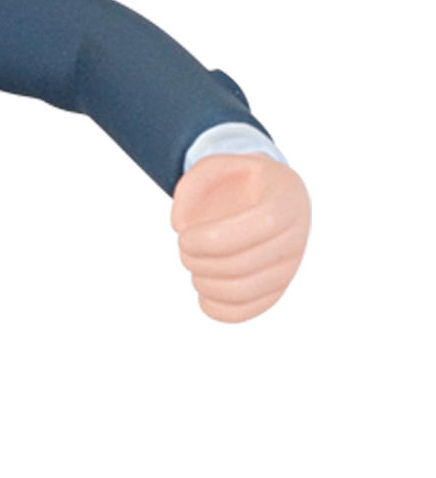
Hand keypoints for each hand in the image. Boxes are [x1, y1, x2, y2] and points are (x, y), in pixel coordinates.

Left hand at [171, 154, 309, 322]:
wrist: (261, 197)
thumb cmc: (235, 181)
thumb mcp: (213, 165)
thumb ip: (190, 185)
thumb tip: (181, 225)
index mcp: (286, 200)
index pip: (262, 225)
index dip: (214, 238)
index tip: (184, 237)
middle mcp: (295, 237)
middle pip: (245, 263)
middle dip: (198, 260)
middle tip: (184, 248)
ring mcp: (288, 267)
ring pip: (243, 291)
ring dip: (203, 282)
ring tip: (193, 263)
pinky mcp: (274, 290)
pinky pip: (245, 312)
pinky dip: (215, 307)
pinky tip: (202, 287)